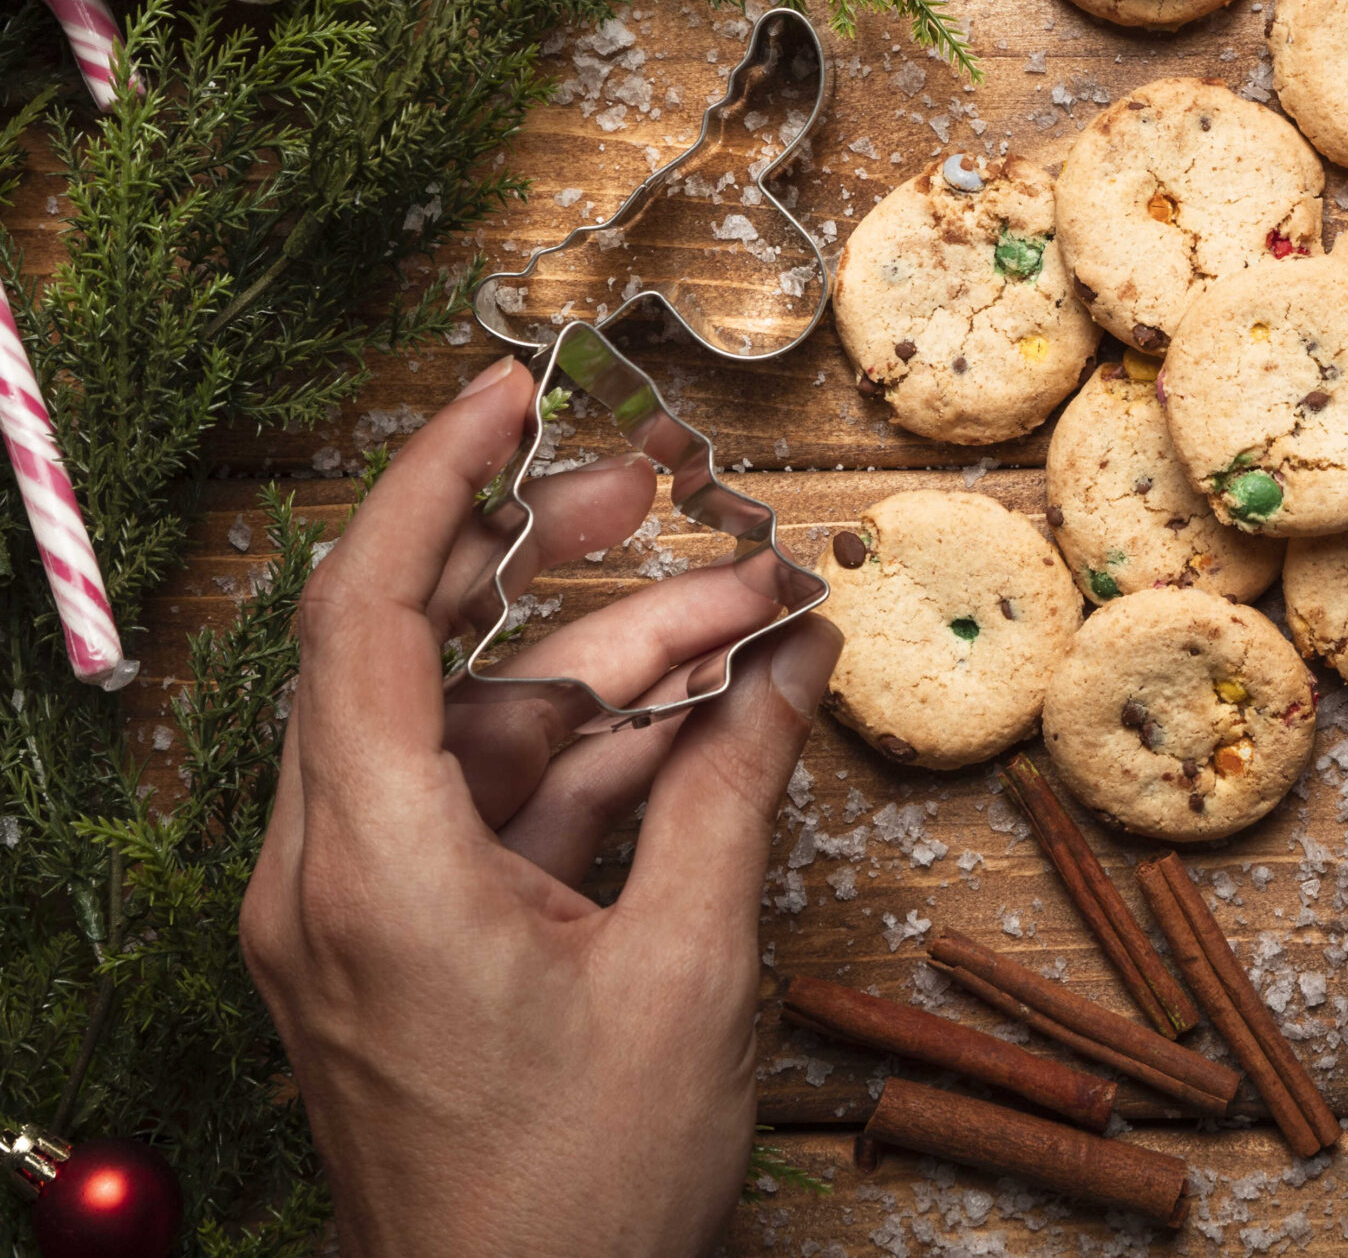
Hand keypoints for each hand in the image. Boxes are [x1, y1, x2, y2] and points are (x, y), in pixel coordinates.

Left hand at [242, 357, 840, 1257]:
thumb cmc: (579, 1189)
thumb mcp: (685, 970)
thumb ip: (734, 789)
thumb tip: (794, 660)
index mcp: (373, 867)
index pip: (364, 612)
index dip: (435, 480)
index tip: (511, 391)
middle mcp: (332, 872)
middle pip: (421, 650)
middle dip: (553, 557)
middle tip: (668, 486)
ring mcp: (363, 911)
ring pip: (481, 729)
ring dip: (616, 668)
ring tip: (759, 613)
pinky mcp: (404, 946)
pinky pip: (496, 808)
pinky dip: (599, 759)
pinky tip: (717, 719)